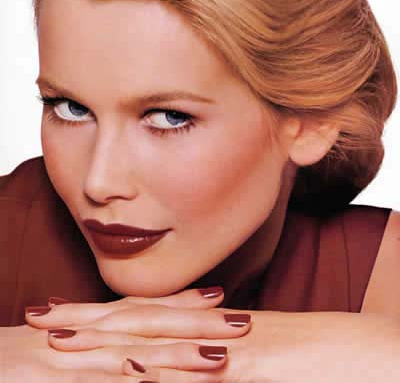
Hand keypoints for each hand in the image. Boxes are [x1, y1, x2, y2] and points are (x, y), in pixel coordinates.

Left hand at [27, 295, 399, 382]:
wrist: (380, 354)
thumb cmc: (330, 354)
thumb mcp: (267, 351)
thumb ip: (230, 351)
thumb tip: (203, 346)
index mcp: (221, 326)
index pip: (153, 316)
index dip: (106, 314)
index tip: (66, 313)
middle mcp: (221, 334)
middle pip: (143, 325)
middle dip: (88, 324)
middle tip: (40, 317)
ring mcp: (236, 353)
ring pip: (161, 344)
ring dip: (107, 344)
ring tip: (58, 340)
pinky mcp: (256, 367)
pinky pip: (198, 372)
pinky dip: (161, 370)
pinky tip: (127, 366)